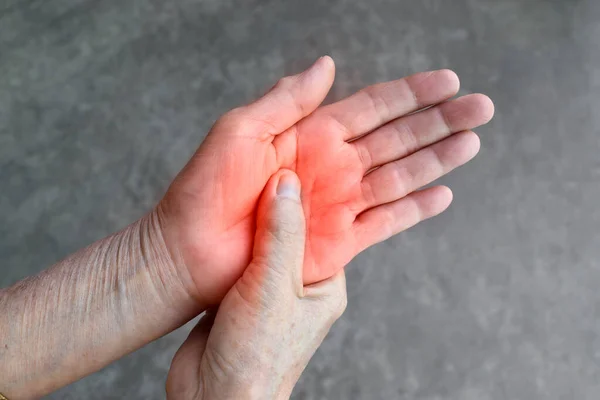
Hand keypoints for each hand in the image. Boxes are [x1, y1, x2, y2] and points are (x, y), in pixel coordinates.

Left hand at [159, 57, 493, 304]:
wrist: (187, 250)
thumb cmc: (204, 188)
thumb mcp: (241, 129)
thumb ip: (288, 99)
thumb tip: (327, 64)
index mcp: (311, 134)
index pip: (373, 106)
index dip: (411, 94)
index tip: (448, 81)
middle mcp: (332, 166)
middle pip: (397, 138)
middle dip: (439, 122)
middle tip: (482, 107)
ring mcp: (337, 204)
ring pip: (399, 177)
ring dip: (437, 160)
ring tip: (473, 143)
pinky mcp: (337, 242)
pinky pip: (384, 223)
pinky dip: (413, 210)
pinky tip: (442, 194)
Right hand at [166, 170, 346, 399]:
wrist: (212, 398)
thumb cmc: (256, 356)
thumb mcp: (274, 286)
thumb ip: (282, 233)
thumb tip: (287, 181)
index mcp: (326, 284)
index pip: (330, 226)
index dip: (319, 193)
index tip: (308, 160)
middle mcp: (301, 285)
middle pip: (297, 228)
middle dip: (287, 199)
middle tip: (275, 161)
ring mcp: (270, 289)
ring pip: (268, 239)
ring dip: (259, 214)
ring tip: (249, 177)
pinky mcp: (240, 293)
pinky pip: (243, 252)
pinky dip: (237, 232)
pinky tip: (228, 210)